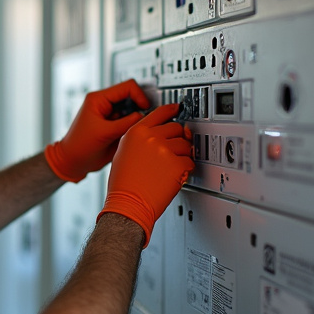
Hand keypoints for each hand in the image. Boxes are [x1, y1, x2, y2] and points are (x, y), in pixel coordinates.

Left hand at [44, 79, 150, 181]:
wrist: (73, 161)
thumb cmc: (80, 146)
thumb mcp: (105, 133)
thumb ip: (126, 123)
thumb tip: (144, 116)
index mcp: (99, 99)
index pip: (127, 87)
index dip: (140, 96)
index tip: (146, 108)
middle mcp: (105, 104)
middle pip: (131, 97)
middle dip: (140, 107)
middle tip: (145, 120)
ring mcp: (110, 115)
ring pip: (132, 110)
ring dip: (136, 119)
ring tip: (134, 130)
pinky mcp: (114, 125)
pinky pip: (130, 122)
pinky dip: (133, 127)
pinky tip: (130, 136)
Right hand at [99, 103, 194, 244]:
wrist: (127, 204)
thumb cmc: (123, 184)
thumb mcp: (123, 152)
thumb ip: (140, 139)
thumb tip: (158, 134)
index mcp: (136, 132)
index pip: (159, 113)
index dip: (172, 111)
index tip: (177, 109)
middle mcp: (150, 137)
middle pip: (176, 128)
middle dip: (177, 140)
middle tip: (172, 152)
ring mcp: (164, 149)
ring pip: (185, 145)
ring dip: (182, 155)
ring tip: (170, 168)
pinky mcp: (176, 164)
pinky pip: (190, 162)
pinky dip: (186, 170)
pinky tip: (174, 176)